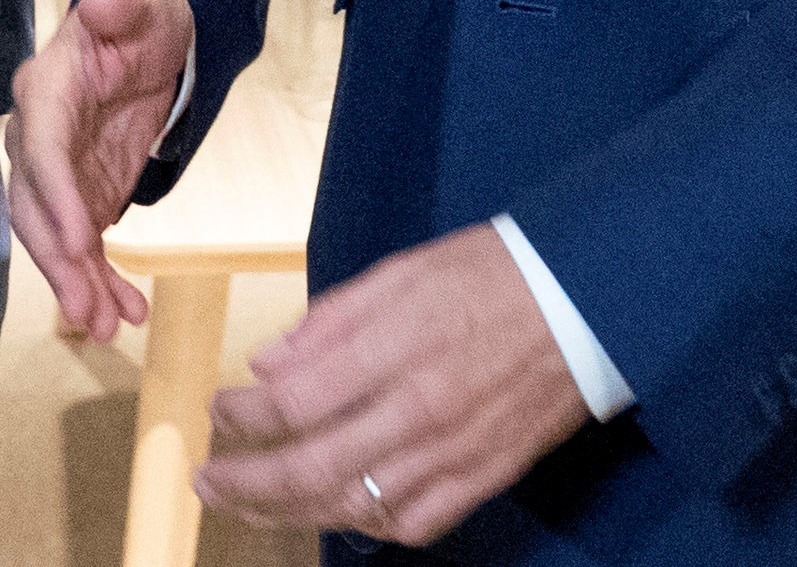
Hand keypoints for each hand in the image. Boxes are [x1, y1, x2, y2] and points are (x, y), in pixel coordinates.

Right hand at [4, 0, 194, 338]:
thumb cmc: (141, 14)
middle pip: (36, 209)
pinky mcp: (84, 195)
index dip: (59, 198)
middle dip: (59, 263)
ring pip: (56, 240)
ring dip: (79, 285)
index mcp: (44, 91)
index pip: (43, 152)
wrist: (149, 34)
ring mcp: (59, 174)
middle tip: (86, 311)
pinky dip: (103, 280)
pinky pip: (86, 246)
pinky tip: (129, 312)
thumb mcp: (139, 3)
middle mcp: (38, 138)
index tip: (84, 242)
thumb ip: (120, 5)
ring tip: (108, 327)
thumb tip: (103, 3)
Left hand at [195, 222, 591, 548]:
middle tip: (208, 480)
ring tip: (251, 506)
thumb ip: (331, 322)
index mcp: (398, 347)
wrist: (588, 300)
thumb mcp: (403, 272)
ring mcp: (455, 451)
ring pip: (356, 504)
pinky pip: (415, 522)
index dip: (243, 416)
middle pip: (313, 467)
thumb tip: (269, 365)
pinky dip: (368, 525)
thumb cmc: (493, 274)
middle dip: (247, 482)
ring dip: (291, 512)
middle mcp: (423, 409)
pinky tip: (338, 511)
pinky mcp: (486, 476)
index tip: (218, 410)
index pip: (295, 402)